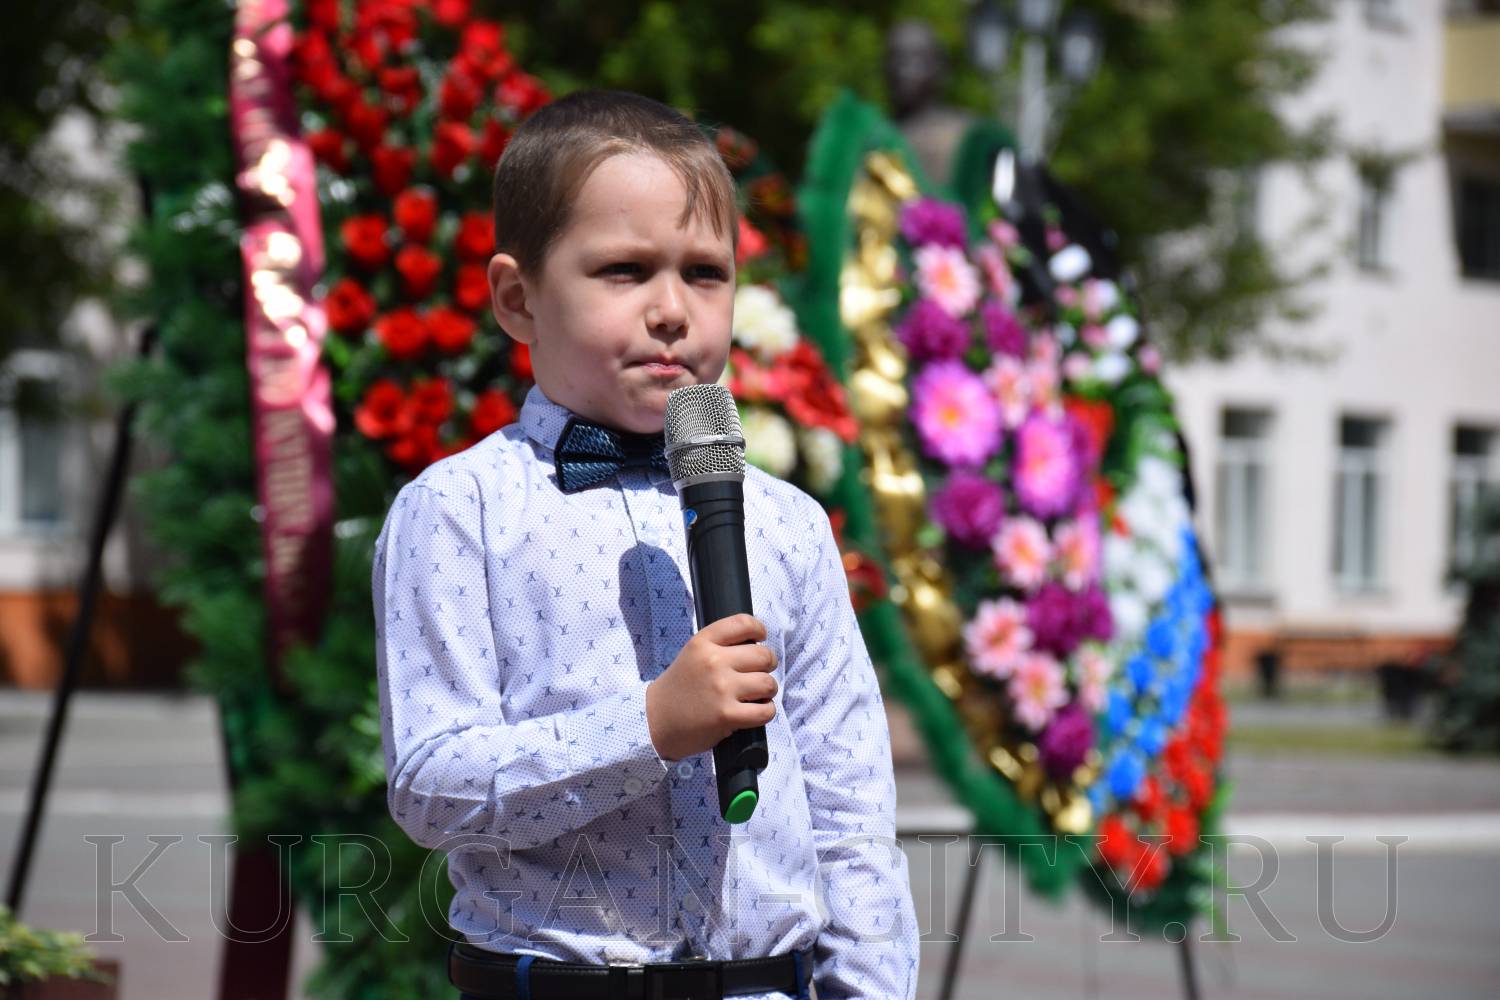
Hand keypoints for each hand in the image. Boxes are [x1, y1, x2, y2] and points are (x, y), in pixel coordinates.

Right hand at [645, 614, 777, 760]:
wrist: (656, 720)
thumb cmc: (680, 687)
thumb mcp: (692, 654)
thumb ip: (719, 645)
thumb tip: (756, 644)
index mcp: (703, 643)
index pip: (743, 623)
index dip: (759, 630)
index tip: (760, 639)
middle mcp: (713, 662)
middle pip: (763, 655)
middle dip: (767, 665)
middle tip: (759, 673)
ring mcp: (721, 688)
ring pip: (768, 683)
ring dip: (768, 690)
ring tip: (757, 694)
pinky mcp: (727, 715)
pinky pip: (766, 710)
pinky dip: (766, 711)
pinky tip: (756, 711)